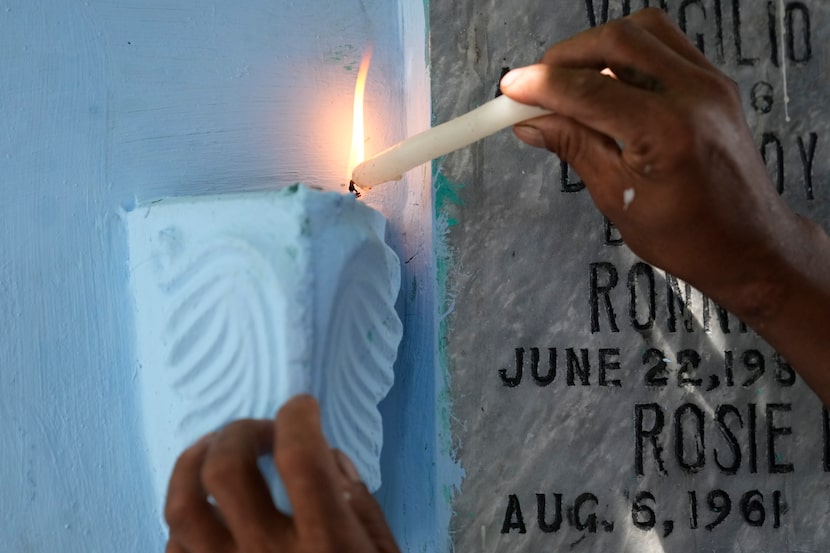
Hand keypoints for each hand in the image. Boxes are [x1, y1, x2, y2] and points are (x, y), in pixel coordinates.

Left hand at [164, 395, 399, 552]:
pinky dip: (184, 516)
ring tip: (215, 450)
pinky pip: (171, 548)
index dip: (298, 416)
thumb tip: (326, 456)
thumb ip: (359, 506)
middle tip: (263, 432)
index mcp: (326, 547)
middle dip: (240, 431)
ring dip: (194, 463)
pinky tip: (207, 508)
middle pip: (224, 471)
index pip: (300, 458)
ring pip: (179, 507)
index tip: (303, 407)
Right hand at [499, 8, 829, 402]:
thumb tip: (530, 123)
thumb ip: (575, 147)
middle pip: (616, 39)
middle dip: (566, 56)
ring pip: (642, 30)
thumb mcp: (617, 198)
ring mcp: (710, 82)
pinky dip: (627, 53)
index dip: (541, 85)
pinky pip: (664, 44)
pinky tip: (608, 84)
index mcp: (667, 132)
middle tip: (535, 86)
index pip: (590, 88)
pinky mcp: (714, 82)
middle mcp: (694, 94)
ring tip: (570, 83)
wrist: (750, 244)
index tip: (508, 89)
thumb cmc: (688, 237)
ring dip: (597, 47)